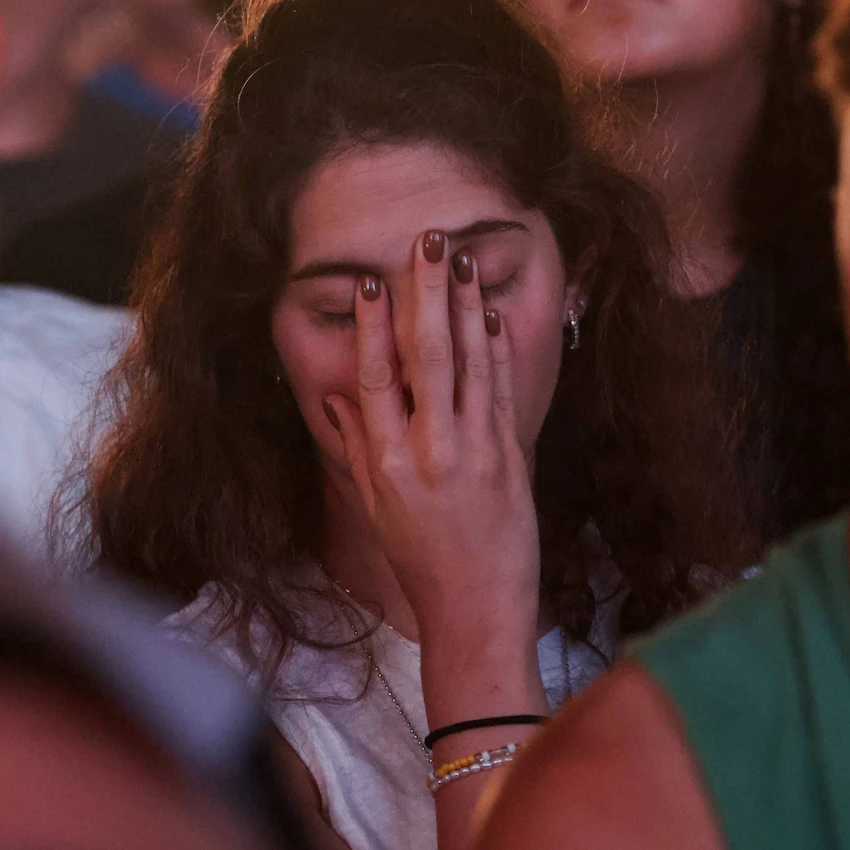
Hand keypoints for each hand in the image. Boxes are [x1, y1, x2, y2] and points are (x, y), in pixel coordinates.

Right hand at [324, 229, 542, 652]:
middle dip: (427, 293)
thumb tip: (338, 396)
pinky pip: (502, 389)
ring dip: (467, 306)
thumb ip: (359, 445)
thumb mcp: (375, 505)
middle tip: (429, 242)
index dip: (374, 326)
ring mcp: (474, 451)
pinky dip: (498, 349)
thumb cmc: (421, 560)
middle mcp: (429, 450)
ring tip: (463, 260)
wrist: (476, 607)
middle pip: (426, 355)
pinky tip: (491, 313)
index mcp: (387, 462)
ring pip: (470, 362)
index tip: (374, 281)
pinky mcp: (511, 457)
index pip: (375, 377)